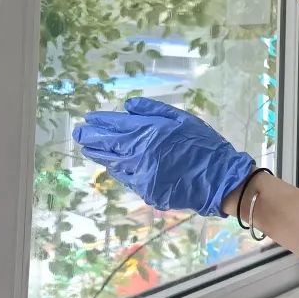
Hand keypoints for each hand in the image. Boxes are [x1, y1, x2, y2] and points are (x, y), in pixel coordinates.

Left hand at [73, 97, 257, 216]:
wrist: (219, 179)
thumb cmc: (204, 144)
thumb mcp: (182, 118)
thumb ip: (153, 111)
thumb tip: (128, 106)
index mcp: (150, 134)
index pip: (117, 126)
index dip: (100, 123)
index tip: (87, 119)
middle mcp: (140, 155)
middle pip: (109, 146)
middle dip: (91, 139)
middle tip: (78, 134)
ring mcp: (142, 176)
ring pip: (114, 164)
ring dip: (101, 155)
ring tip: (89, 148)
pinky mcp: (147, 191)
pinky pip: (127, 178)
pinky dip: (117, 169)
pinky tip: (112, 165)